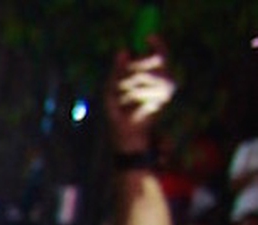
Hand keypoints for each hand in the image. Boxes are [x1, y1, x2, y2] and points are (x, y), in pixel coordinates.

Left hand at [107, 39, 173, 153]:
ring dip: (129, 83)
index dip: (157, 43)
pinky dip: (131, 94)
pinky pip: (143, 88)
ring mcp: (165, 91)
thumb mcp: (112, 89)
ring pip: (146, 74)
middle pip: (155, 59)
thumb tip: (123, 49)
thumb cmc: (118, 113)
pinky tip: (128, 104)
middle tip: (123, 77)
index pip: (161, 54)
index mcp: (154, 77)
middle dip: (135, 65)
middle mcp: (164, 82)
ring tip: (123, 98)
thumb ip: (117, 70)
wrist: (125, 136)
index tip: (147, 36)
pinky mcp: (161, 100)